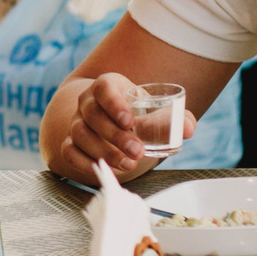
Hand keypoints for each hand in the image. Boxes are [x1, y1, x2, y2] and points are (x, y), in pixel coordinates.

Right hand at [59, 74, 193, 177]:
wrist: (117, 123)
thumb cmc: (139, 115)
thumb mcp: (156, 112)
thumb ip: (174, 119)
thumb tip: (187, 128)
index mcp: (107, 86)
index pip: (104, 88)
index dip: (114, 104)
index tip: (130, 121)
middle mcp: (87, 102)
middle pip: (92, 115)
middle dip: (115, 136)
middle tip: (137, 151)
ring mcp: (76, 122)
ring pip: (80, 134)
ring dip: (103, 151)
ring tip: (127, 164)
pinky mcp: (71, 142)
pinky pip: (69, 152)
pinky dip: (84, 163)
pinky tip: (104, 169)